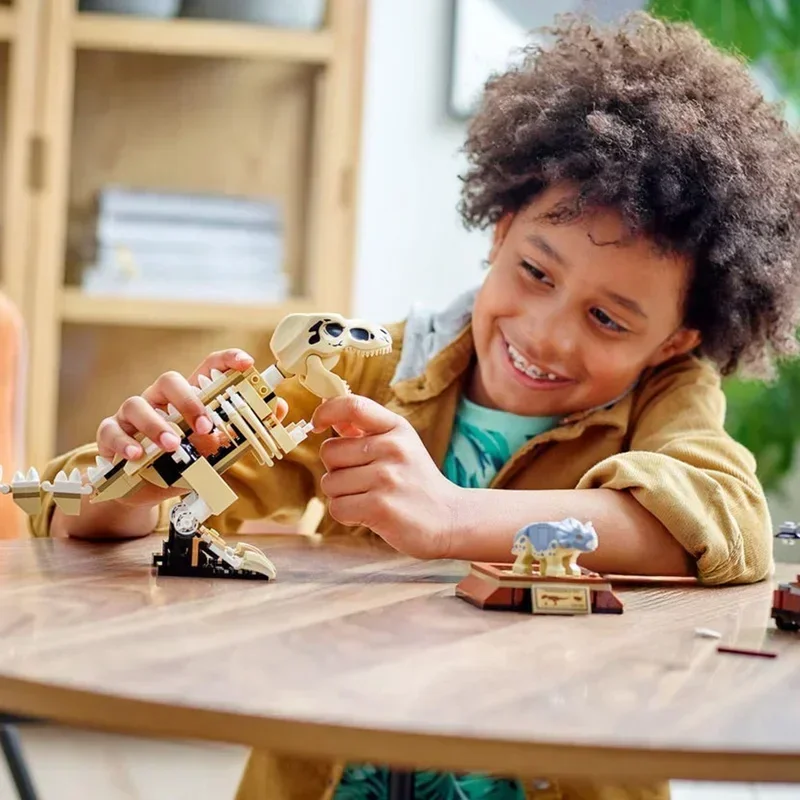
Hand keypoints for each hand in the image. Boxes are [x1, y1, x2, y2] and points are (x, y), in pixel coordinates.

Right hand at [96, 348, 287, 507]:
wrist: (144, 490)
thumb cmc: (182, 462)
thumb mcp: (215, 452)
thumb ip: (242, 431)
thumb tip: (278, 410)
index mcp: (189, 398)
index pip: (208, 368)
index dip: (227, 360)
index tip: (246, 362)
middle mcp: (160, 400)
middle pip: (170, 381)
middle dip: (189, 401)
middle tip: (205, 425)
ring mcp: (133, 416)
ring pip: (137, 404)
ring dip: (157, 426)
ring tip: (174, 447)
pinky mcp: (111, 434)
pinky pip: (112, 432)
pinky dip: (124, 444)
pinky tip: (136, 457)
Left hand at [312, 394, 461, 559]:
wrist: (449, 518)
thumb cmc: (415, 480)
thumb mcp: (400, 444)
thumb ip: (365, 429)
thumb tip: (328, 415)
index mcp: (396, 428)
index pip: (353, 406)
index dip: (326, 411)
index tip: (317, 424)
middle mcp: (392, 448)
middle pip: (329, 451)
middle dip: (336, 469)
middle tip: (362, 479)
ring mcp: (387, 478)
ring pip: (330, 482)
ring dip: (341, 494)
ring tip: (369, 496)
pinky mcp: (381, 508)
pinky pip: (336, 507)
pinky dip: (346, 513)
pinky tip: (368, 512)